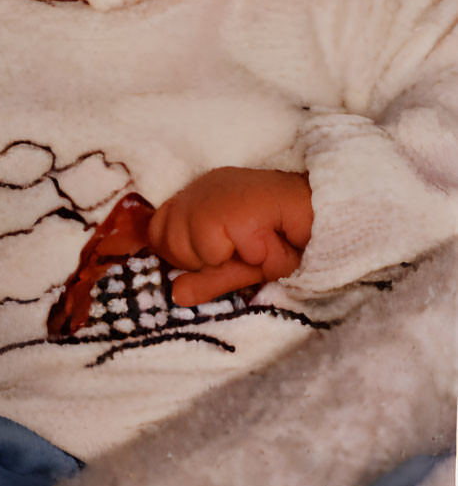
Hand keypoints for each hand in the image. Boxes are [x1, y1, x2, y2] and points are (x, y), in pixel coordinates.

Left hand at [148, 167, 312, 306]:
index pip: (156, 231)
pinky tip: (272, 239)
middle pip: (168, 242)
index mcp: (197, 198)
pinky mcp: (232, 204)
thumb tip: (176, 295)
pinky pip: (218, 248)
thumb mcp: (244, 266)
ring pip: (193, 249)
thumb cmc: (288, 239)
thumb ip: (208, 278)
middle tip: (246, 249)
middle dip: (207, 260)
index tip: (220, 257)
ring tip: (262, 243)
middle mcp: (200, 189)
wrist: (329, 214)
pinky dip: (249, 254)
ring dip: (231, 258)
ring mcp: (214, 192)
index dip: (182, 255)